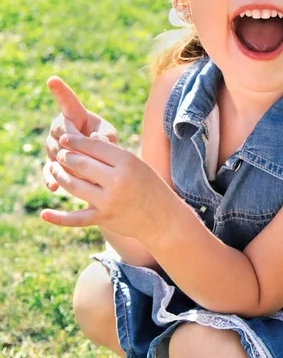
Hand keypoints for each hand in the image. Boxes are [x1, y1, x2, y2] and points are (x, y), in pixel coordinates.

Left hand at [41, 134, 165, 239]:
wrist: (162, 217)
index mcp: (126, 162)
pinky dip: (58, 218)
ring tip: (54, 169)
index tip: (64, 138)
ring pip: (74, 186)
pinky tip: (44, 213)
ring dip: (60, 176)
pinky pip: (76, 218)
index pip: (94, 147)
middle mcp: (117, 180)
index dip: (76, 141)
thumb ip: (112, 154)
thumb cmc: (147, 185)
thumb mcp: (136, 164)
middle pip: (81, 164)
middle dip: (65, 157)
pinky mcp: (103, 219)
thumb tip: (87, 140)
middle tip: (59, 153)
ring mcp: (109, 201)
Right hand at [43, 77, 116, 191]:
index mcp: (75, 114)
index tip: (52, 79)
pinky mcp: (51, 163)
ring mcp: (52, 145)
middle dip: (72, 142)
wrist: (103, 164)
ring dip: (67, 161)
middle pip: (59, 131)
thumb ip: (105, 137)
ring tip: (84, 172)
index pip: (67, 100)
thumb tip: (95, 140)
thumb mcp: (111, 137)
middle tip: (87, 153)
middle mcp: (60, 127)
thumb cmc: (107, 143)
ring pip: (54, 151)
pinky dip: (51, 178)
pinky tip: (54, 186)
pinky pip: (48, 170)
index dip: (60, 90)